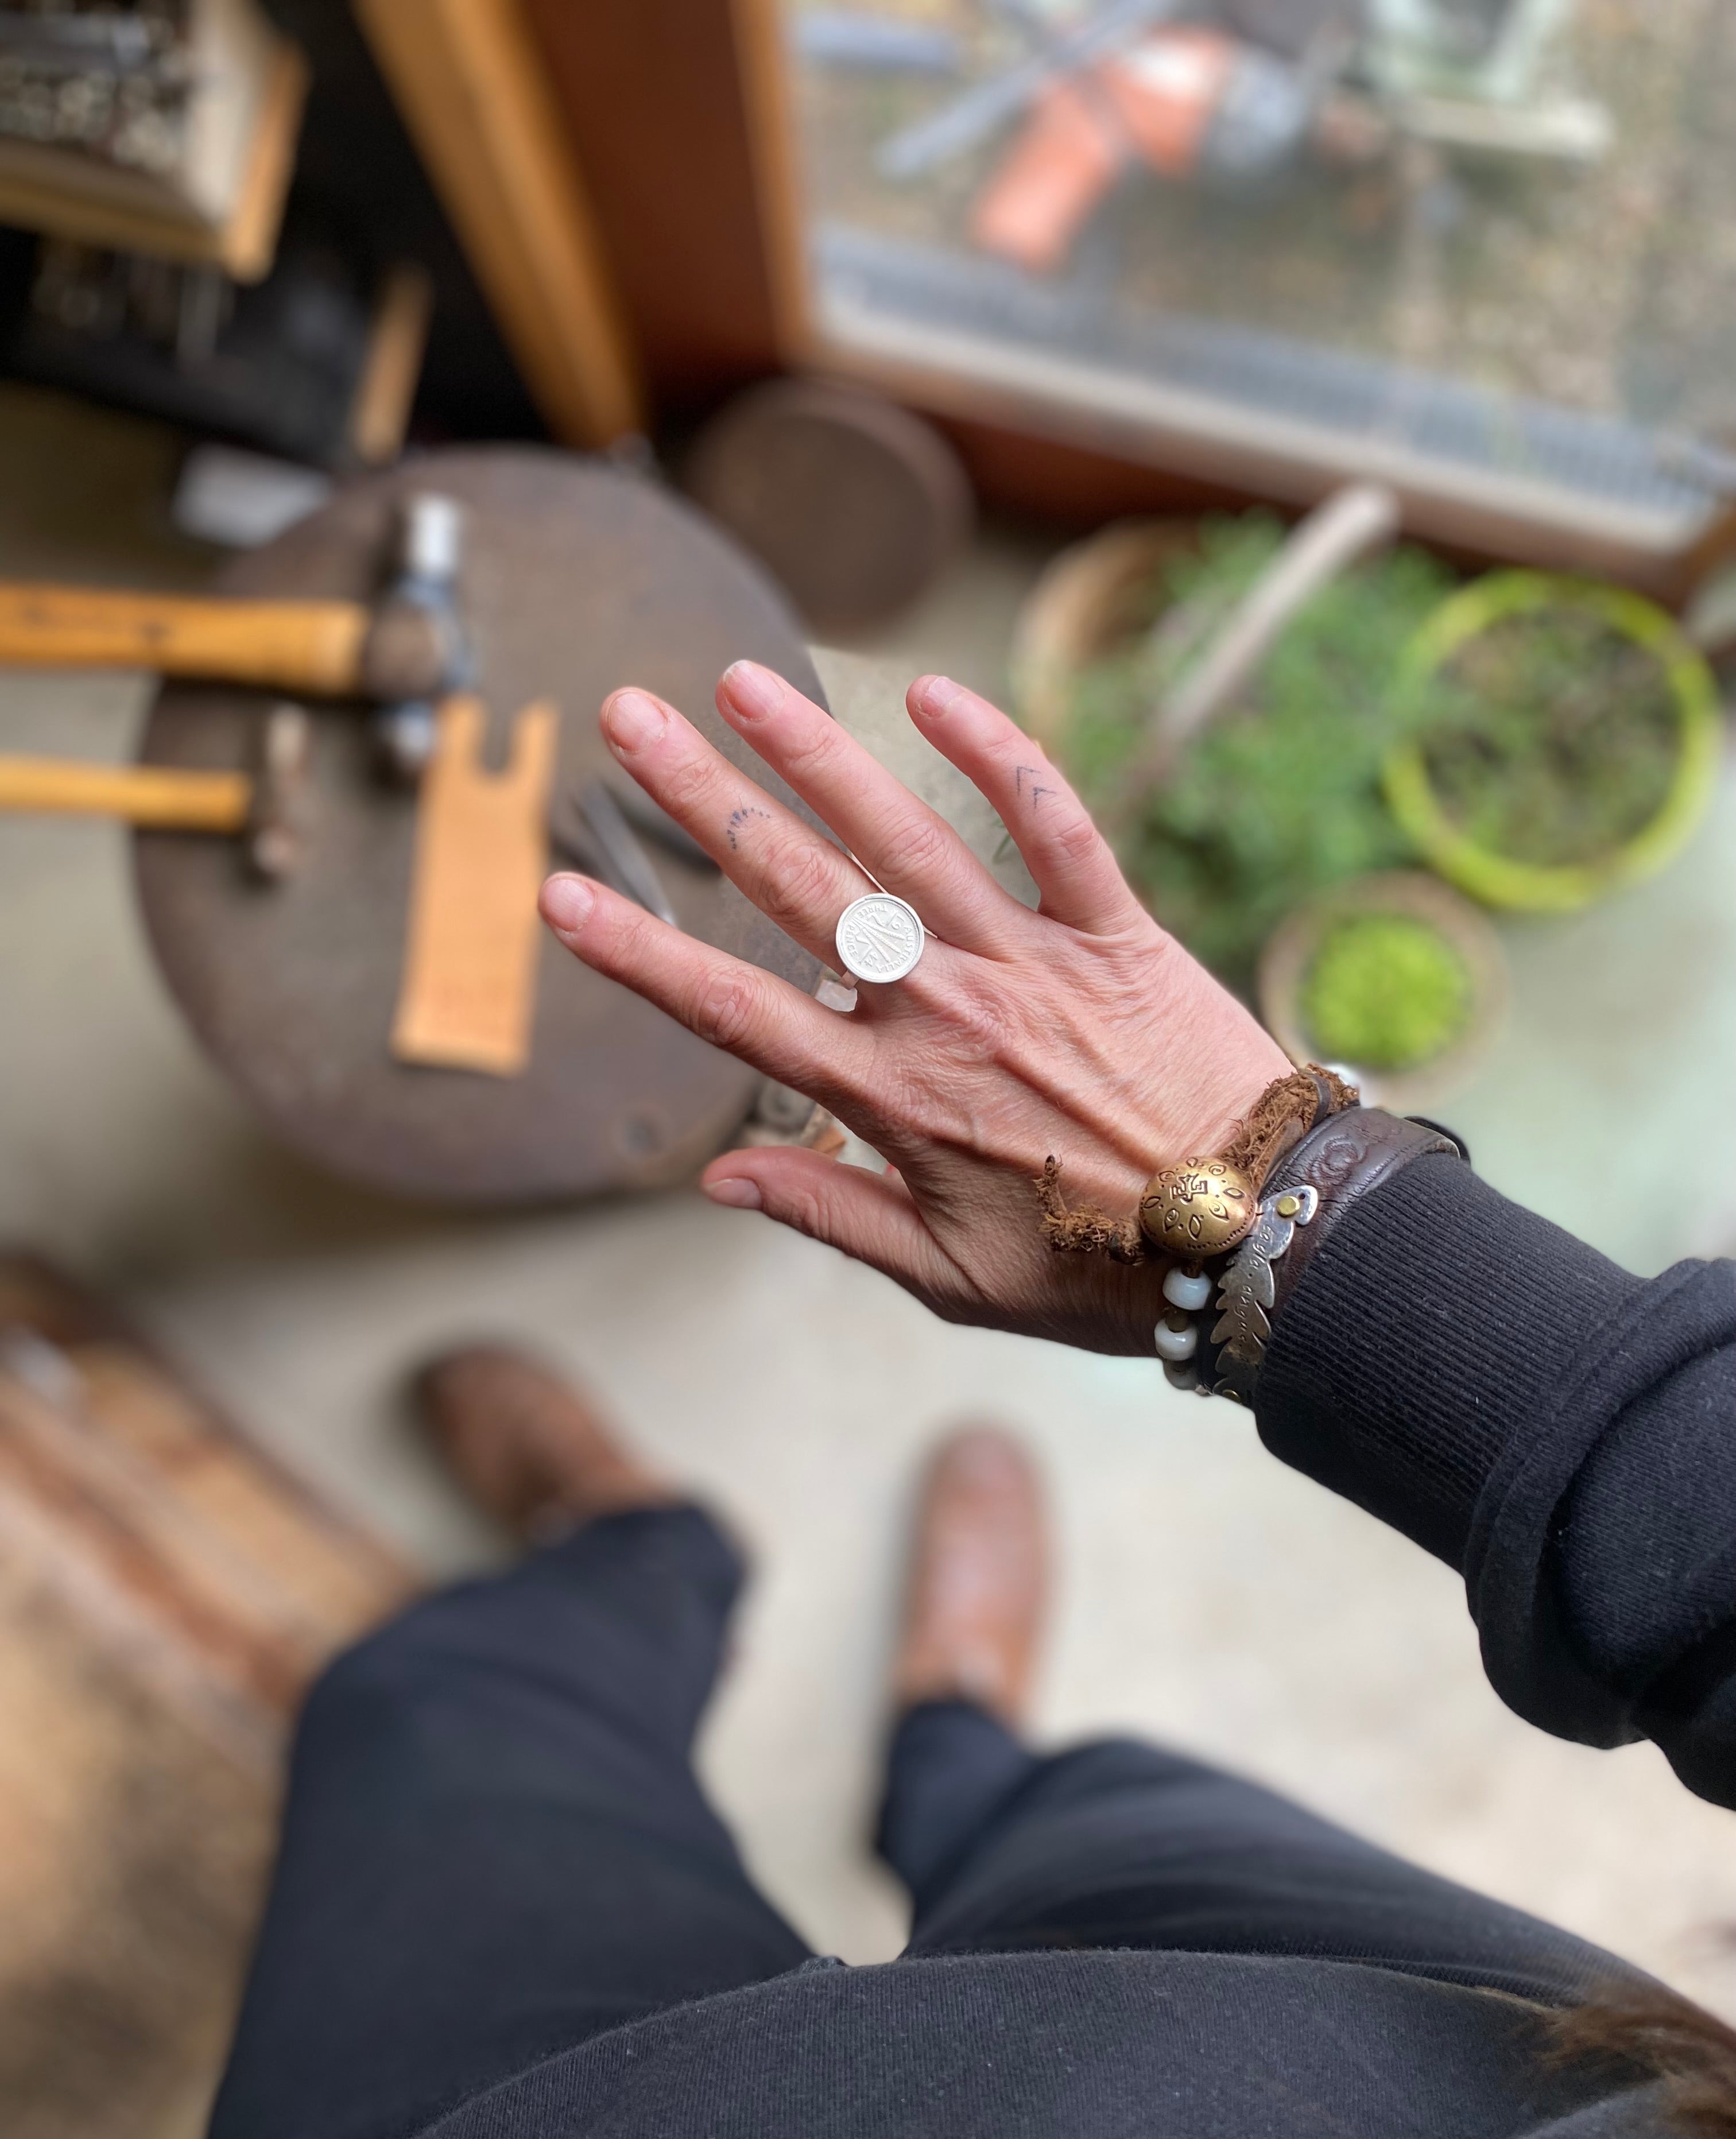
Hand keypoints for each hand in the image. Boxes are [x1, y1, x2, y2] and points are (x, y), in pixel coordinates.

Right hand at [540, 662, 1286, 1357]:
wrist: (1258, 1239)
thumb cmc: (1100, 1271)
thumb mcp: (951, 1279)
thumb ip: (830, 1213)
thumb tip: (717, 1178)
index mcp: (895, 1099)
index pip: (737, 1011)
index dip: (642, 951)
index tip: (561, 895)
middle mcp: (945, 1013)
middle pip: (799, 889)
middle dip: (702, 799)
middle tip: (626, 718)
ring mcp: (1030, 962)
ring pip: (904, 836)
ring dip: (815, 752)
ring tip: (742, 682)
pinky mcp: (1116, 929)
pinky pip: (1053, 821)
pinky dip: (997, 752)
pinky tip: (930, 692)